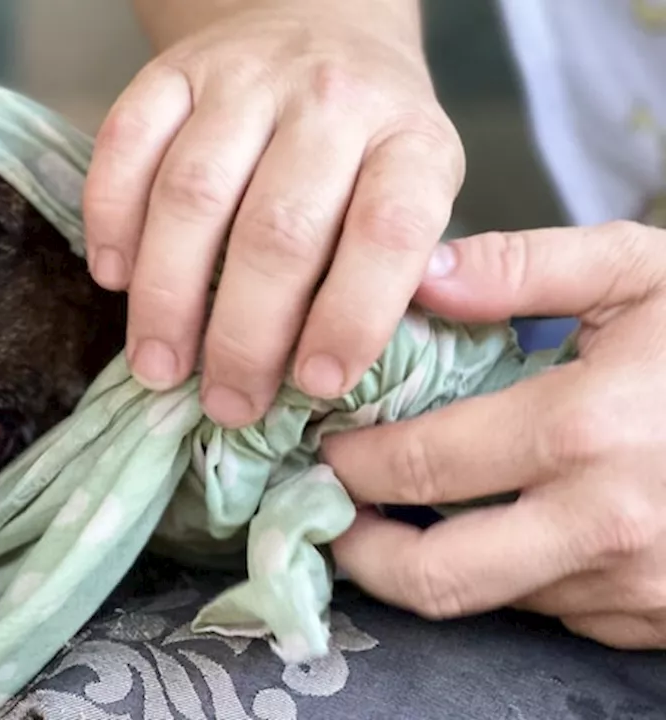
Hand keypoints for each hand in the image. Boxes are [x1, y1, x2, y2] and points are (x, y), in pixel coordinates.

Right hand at [85, 0, 463, 426]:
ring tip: (159, 366)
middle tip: (226, 403)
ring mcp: (245, 78)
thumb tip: (331, 374)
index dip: (353, 316)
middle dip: (245, 334)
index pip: (389, 230)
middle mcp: (331, 100)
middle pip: (279, 228)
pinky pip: (125, 142)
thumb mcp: (414, 194)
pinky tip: (112, 276)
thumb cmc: (367, 145)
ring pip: (193, 193)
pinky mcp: (172, 71)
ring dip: (168, 295)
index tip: (316, 385)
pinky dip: (111, 218)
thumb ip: (392, 269)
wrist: (320, 29)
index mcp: (410, 140)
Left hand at [321, 223, 665, 648]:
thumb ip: (526, 266)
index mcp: (587, 430)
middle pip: (433, 575)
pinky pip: (554, 608)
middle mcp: (606, 525)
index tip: (323, 446)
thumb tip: (422, 276)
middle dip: (361, 548)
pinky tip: (509, 524)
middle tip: (331, 511)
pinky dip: (513, 572)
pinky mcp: (658, 622)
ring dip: (434, 560)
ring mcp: (637, 586)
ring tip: (405, 513)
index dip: (349, 460)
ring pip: (491, 596)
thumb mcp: (645, 273)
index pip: (417, 463)